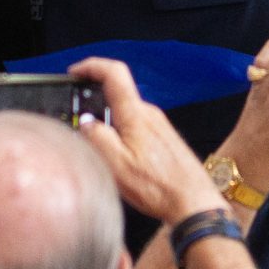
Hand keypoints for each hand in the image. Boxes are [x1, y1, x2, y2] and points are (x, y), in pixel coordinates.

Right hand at [68, 58, 223, 226]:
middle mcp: (150, 114)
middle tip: (78, 122)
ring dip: (109, 123)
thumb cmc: (158, 187)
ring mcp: (159, 126)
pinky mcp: (164, 139)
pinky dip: (122, 134)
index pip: (113, 73)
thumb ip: (96, 137)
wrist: (193, 202)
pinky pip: (137, 127)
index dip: (91, 66)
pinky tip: (119, 159)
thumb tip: (85, 122)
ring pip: (126, 113)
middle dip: (95, 103)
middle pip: (117, 95)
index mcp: (136, 114)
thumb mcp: (116, 165)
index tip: (75, 72)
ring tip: (99, 149)